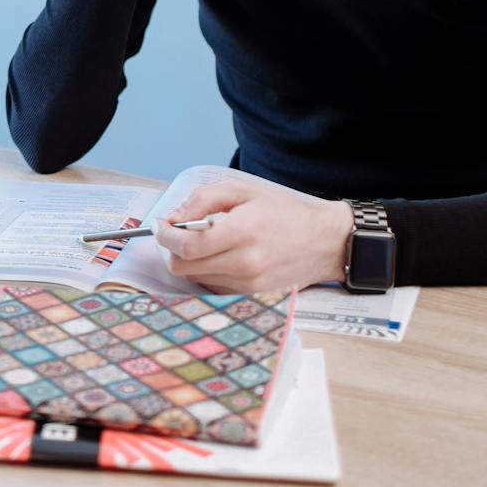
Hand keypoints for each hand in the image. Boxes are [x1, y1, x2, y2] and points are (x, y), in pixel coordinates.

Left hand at [152, 176, 352, 294]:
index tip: (161, 225)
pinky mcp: (253, 295)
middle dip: (173, 249)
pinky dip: (208, 271)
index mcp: (242, 232)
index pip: (186, 245)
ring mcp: (249, 284)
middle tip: (180, 232)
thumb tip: (173, 217)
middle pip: (183, 267)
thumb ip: (203, 199)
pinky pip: (213, 286)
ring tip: (208, 241)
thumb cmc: (284, 211)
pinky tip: (222, 255)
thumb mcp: (243, 190)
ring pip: (195, 278)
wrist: (326, 242)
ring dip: (191, 260)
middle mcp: (245, 264)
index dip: (165, 236)